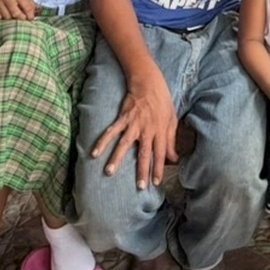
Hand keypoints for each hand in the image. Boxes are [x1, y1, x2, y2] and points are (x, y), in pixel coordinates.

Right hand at [0, 0, 37, 20]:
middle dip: (19, 20)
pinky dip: (0, 20)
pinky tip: (1, 16)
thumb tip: (38, 15)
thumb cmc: (12, 0)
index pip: (28, 7)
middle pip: (16, 14)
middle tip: (19, 21)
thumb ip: (30, 6)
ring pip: (7, 18)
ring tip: (9, 17)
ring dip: (9, 20)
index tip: (29, 20)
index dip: (30, 16)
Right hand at [91, 72, 178, 187]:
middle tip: (139, 186)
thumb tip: (174, 158)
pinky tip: (94, 153)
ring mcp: (134, 124)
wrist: (149, 82)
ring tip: (109, 172)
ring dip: (117, 159)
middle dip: (142, 170)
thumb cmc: (162, 102)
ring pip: (124, 144)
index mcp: (161, 131)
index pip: (160, 154)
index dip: (159, 168)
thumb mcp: (172, 120)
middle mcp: (147, 129)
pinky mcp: (123, 118)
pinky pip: (111, 132)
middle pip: (144, 153)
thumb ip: (171, 140)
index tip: (156, 183)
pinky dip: (102, 142)